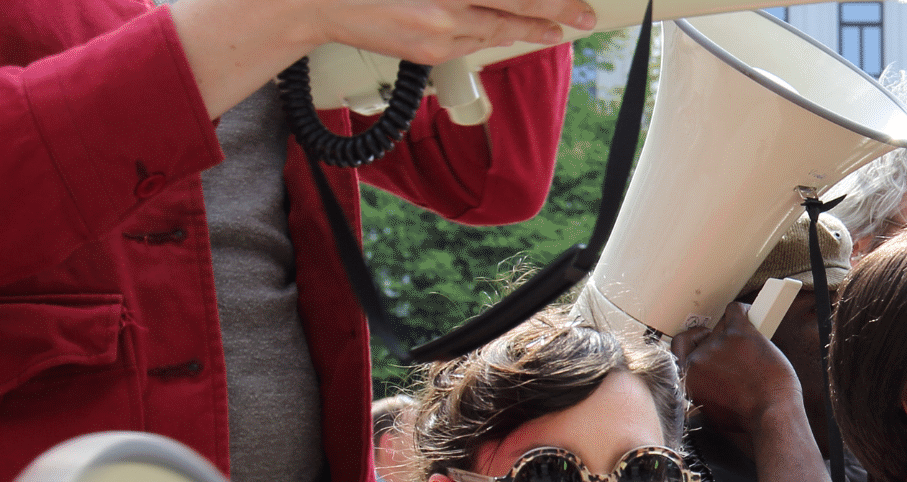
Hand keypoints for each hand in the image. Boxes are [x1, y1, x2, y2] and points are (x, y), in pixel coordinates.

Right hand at [303, 0, 593, 64]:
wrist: (321, 1)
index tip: (571, 2)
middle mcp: (447, 2)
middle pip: (517, 4)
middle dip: (557, 10)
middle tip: (585, 15)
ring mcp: (441, 29)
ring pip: (499, 27)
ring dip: (533, 27)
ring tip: (559, 28)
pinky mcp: (432, 51)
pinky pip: (476, 42)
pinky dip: (497, 34)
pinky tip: (512, 32)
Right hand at [672, 302, 803, 441]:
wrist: (771, 415)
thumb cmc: (749, 418)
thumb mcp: (710, 412)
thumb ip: (701, 390)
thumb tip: (710, 377)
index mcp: (686, 380)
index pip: (678, 347)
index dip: (692, 342)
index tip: (702, 340)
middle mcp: (696, 360)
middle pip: (706, 338)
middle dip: (723, 343)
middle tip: (737, 349)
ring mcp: (716, 345)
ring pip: (724, 326)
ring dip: (738, 335)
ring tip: (754, 352)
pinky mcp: (738, 333)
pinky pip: (736, 311)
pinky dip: (744, 311)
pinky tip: (753, 315)